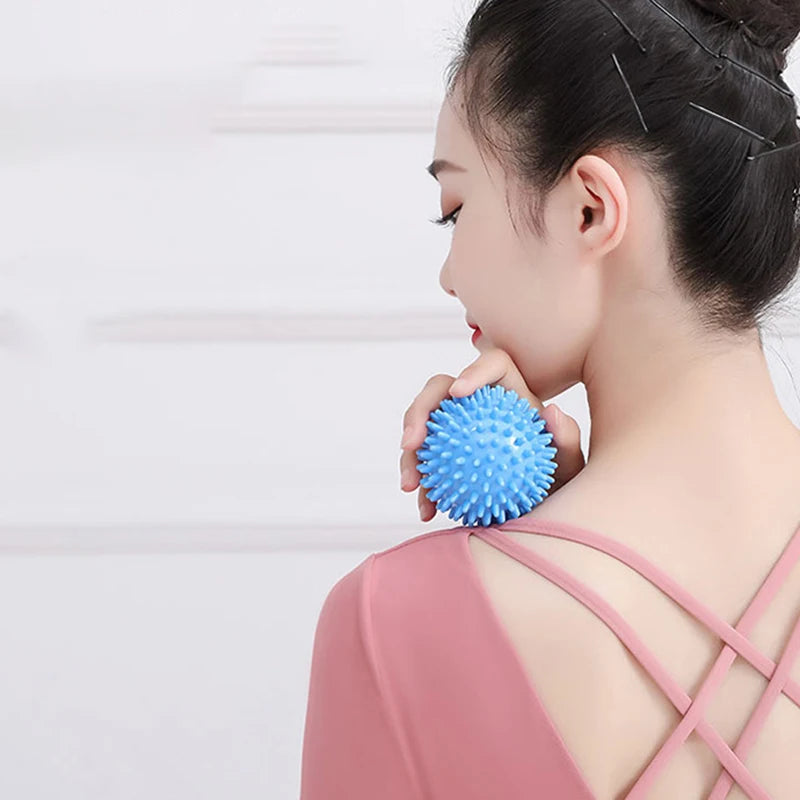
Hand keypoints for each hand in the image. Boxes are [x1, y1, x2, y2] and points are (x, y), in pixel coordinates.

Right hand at [399, 347, 585, 521]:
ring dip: (410, 456)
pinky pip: (426, 468)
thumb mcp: (570, 465)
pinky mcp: (443, 458)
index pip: (492, 365)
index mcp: (509, 391)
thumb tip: (551, 411)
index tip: (458, 394)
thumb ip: (567, 439)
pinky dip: (423, 488)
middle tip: (413, 444)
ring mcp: (455, 430)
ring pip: (423, 431)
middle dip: (418, 412)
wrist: (545, 509)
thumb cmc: (560, 480)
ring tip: (410, 485)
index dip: (472, 370)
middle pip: (440, 392)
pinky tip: (427, 511)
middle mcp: (477, 404)